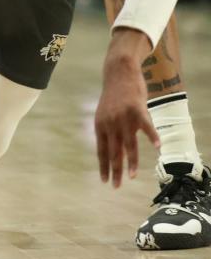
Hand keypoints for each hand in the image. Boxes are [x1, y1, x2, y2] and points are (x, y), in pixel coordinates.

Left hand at [94, 34, 159, 187]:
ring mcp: (123, 116)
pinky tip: (157, 148)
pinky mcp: (137, 109)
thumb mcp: (105, 114)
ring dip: (131, 161)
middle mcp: (110, 123)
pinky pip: (146, 126)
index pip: (101, 150)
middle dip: (115, 170)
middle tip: (116, 186)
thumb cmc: (113, 95)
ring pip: (129, 144)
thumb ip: (109, 131)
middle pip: (113, 151)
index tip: (105, 181)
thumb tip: (113, 151)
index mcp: (100, 125)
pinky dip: (152, 137)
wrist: (118, 72)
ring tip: (132, 176)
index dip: (103, 166)